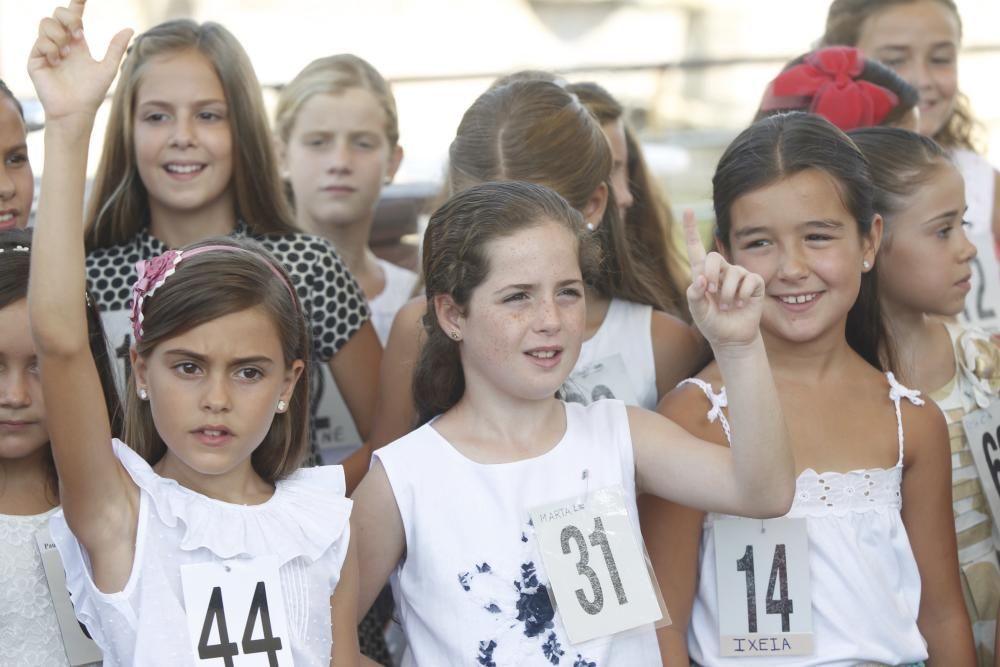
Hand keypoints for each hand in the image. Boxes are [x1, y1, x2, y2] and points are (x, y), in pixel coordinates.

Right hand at [28, 0, 131, 121]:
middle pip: (57, 13)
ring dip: (61, 35)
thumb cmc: (92, 93)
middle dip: (69, 18)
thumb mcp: (108, 68)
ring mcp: (46, 50)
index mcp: (77, 43)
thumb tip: (130, 29)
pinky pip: (40, 42)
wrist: (77, 111)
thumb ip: (116, 48)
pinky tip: (58, 62)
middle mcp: (61, 43)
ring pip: (46, 23)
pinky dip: (52, 49)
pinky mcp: (36, 60)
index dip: (76, 3)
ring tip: (68, 54)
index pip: (74, 16)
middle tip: (80, 34)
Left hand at [683, 209, 764, 349]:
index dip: (691, 229)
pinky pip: (749, 281)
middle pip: (714, 257)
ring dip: (728, 293)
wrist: (730, 337)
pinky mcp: (753, 283)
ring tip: (728, 306)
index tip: (688, 210)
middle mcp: (720, 271)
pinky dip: (743, 295)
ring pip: (733, 273)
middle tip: (712, 292)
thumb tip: (701, 279)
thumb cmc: (712, 323)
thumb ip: (694, 295)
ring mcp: (738, 275)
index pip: (695, 248)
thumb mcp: (697, 311)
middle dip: (712, 275)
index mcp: (702, 274)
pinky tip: (741, 304)